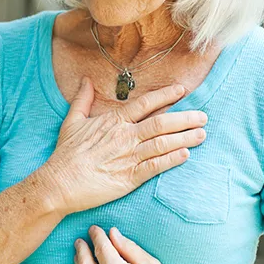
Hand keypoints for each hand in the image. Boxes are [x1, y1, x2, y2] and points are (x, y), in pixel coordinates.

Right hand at [41, 77, 206, 214]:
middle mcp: (125, 136)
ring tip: (202, 134)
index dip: (165, 96)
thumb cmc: (65, 154)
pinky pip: (155, 166)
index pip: (145, 104)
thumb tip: (85, 80)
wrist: (59, 183)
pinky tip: (185, 155)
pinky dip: (171, 160)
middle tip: (203, 116)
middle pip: (161, 122)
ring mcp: (128, 157)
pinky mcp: (129, 177)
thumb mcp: (71, 121)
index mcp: (113, 121)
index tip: (182, 90)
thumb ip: (82, 100)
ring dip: (185, 138)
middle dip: (185, 118)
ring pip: (163, 143)